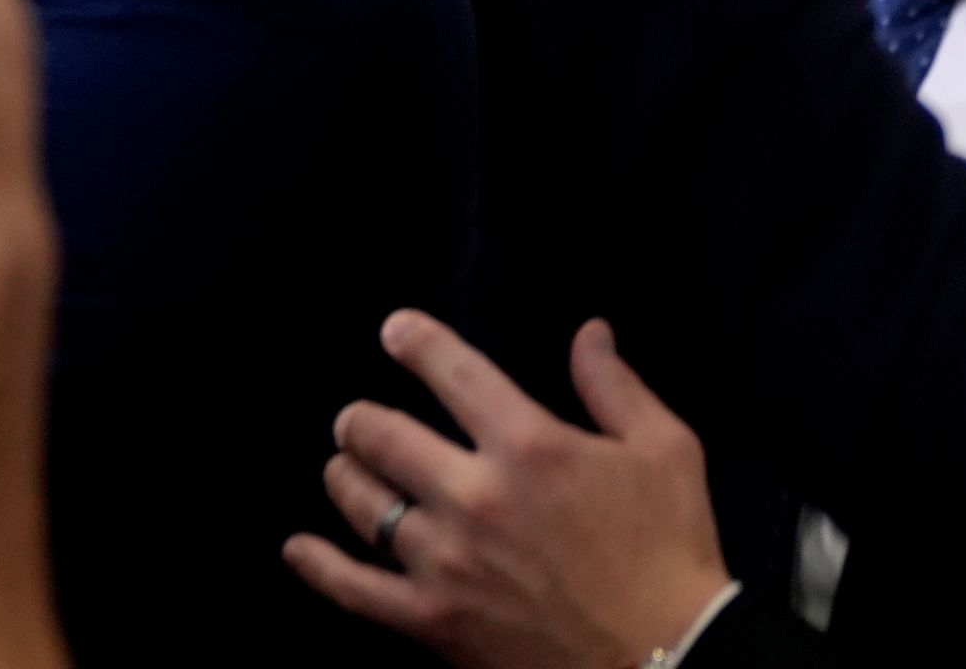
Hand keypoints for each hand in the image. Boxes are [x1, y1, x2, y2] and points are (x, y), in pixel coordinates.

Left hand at [290, 314, 730, 668]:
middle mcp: (475, 494)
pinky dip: (318, 566)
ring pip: (365, 504)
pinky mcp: (432, 619)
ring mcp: (445, 561)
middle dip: (361, 418)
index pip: (456, 374)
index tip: (394, 329)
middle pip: (386, 437)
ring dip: (344, 475)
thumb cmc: (669, 544)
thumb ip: (615, 385)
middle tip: (356, 416)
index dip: (418, 343)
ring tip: (342, 465)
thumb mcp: (665, 447)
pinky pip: (354, 589)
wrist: (665, 652)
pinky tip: (296, 548)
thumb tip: (588, 331)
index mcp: (531, 445)